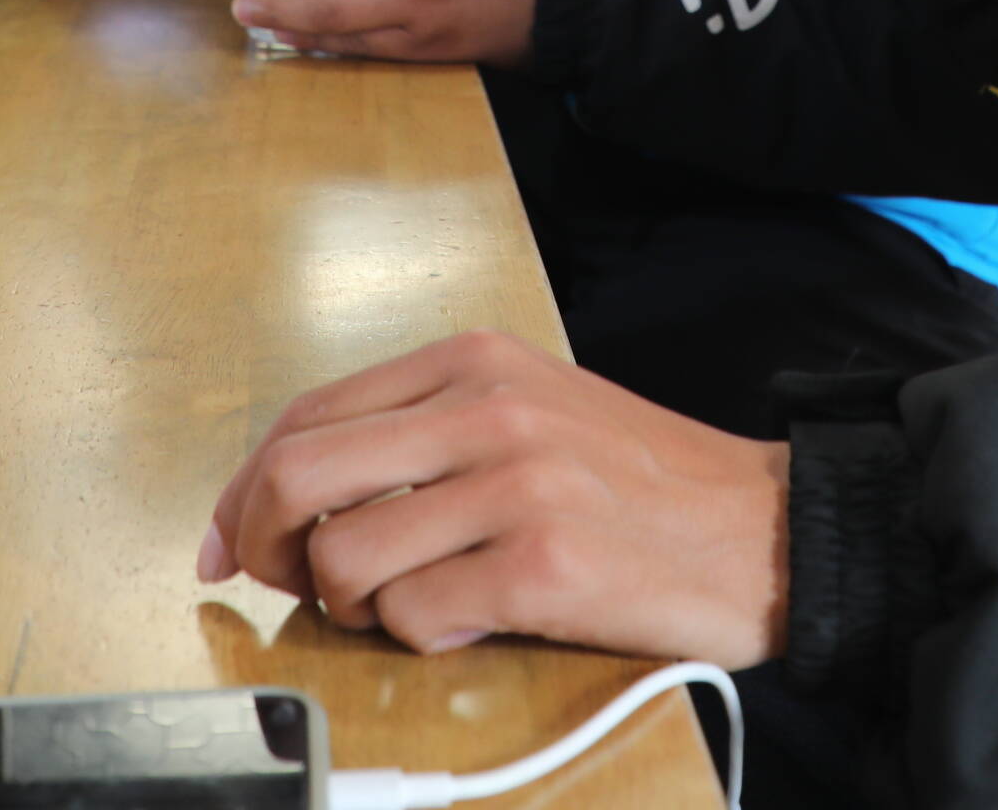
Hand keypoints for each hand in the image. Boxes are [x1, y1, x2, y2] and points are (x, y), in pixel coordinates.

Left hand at [202, 330, 788, 666]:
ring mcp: (516, 486)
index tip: (228, 539)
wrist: (769, 531)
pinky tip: (474, 620)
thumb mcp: (533, 411)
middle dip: (260, 544)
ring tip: (407, 605)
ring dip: (351, 605)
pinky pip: (416, 615)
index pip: (307, 416)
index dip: (245, 488)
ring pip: (346, 556)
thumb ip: (426, 431)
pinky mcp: (542, 567)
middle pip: (299, 473)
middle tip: (275, 584)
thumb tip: (298, 496)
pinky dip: (422, 636)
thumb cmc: (644, 485)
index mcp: (475, 361)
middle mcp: (489, 409)